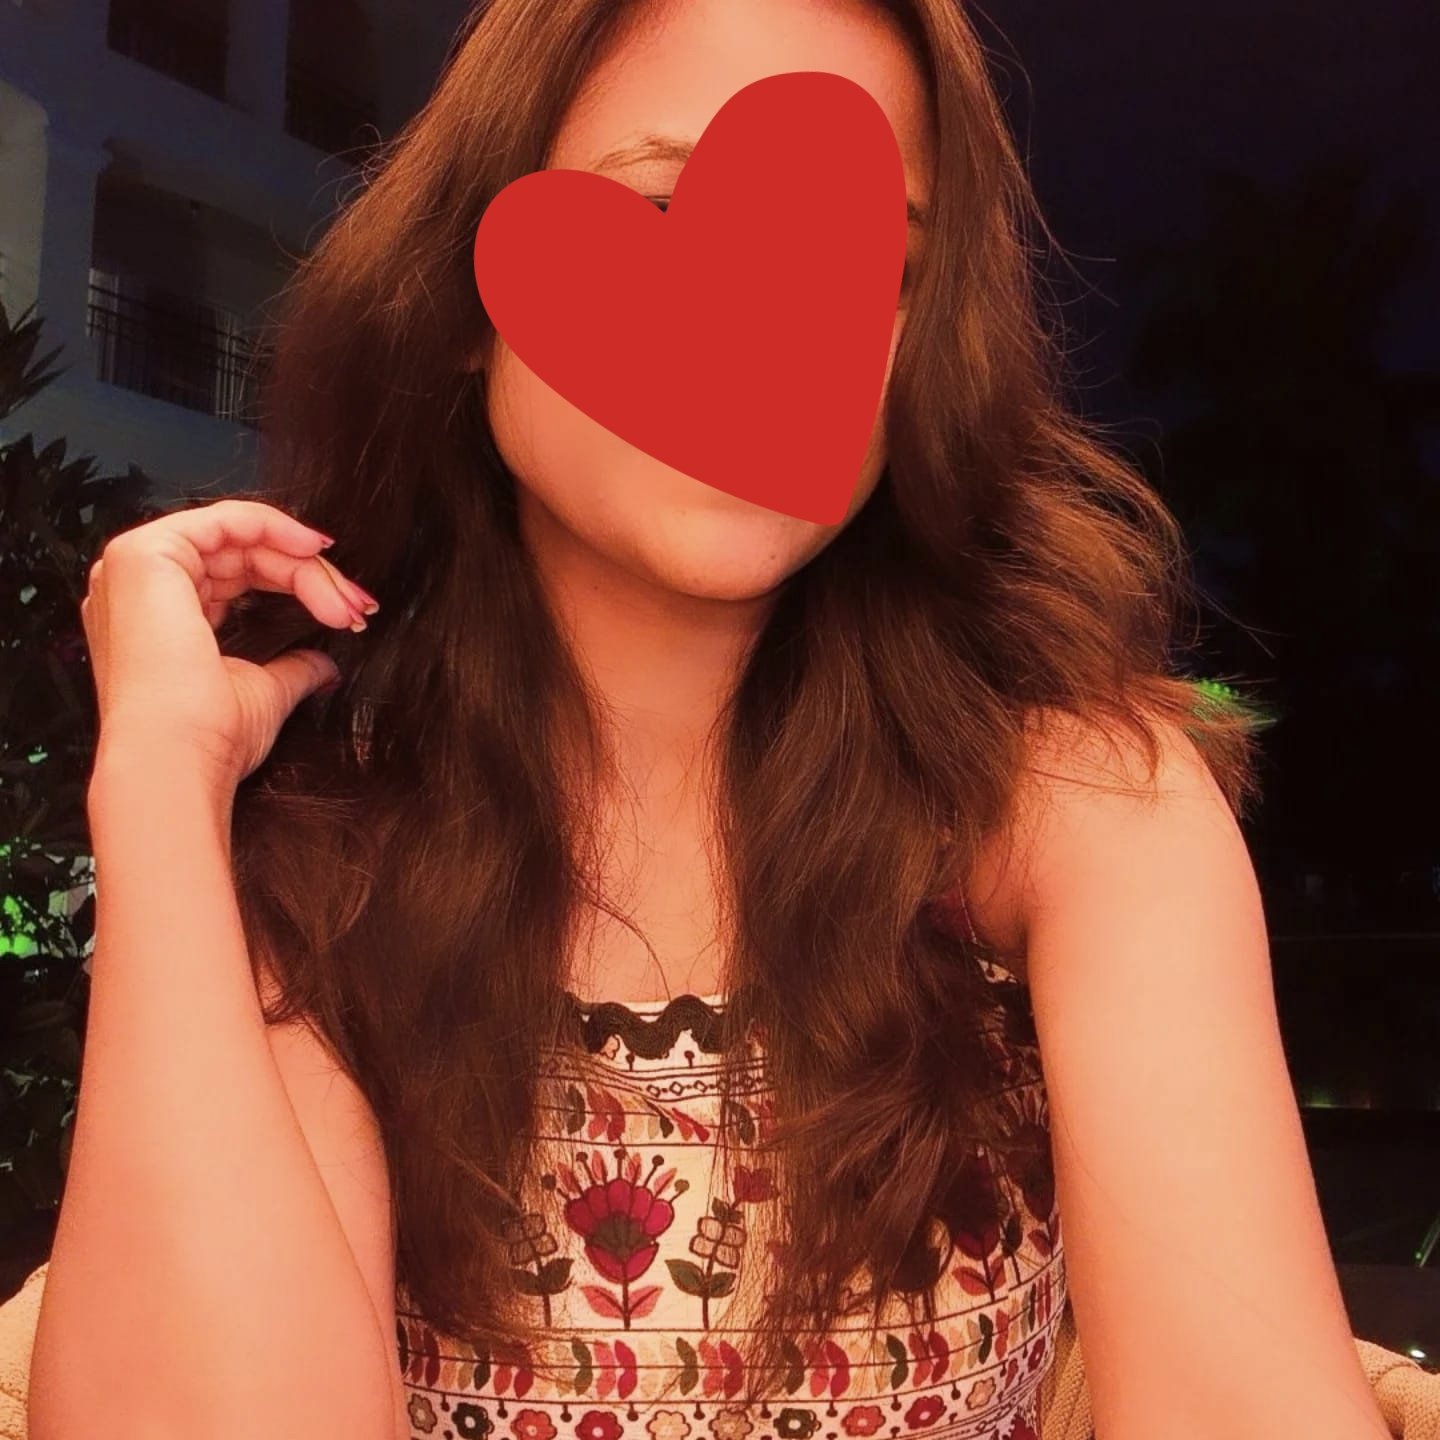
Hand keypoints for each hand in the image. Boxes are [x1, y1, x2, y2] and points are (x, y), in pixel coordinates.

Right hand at [81, 498, 377, 792]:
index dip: (293, 583)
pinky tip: (313, 550)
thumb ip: (291, 668)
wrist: (178, 761)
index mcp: (156, 617)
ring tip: (345, 598)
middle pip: (241, 556)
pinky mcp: (144, 555)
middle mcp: (137, 590)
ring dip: (302, 563)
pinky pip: (223, 520)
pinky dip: (273, 527)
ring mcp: (135, 569)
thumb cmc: (207, 738)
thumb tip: (325, 665)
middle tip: (357, 606)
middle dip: (309, 576)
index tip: (347, 606)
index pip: (234, 578)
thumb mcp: (262, 692)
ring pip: (240, 539)